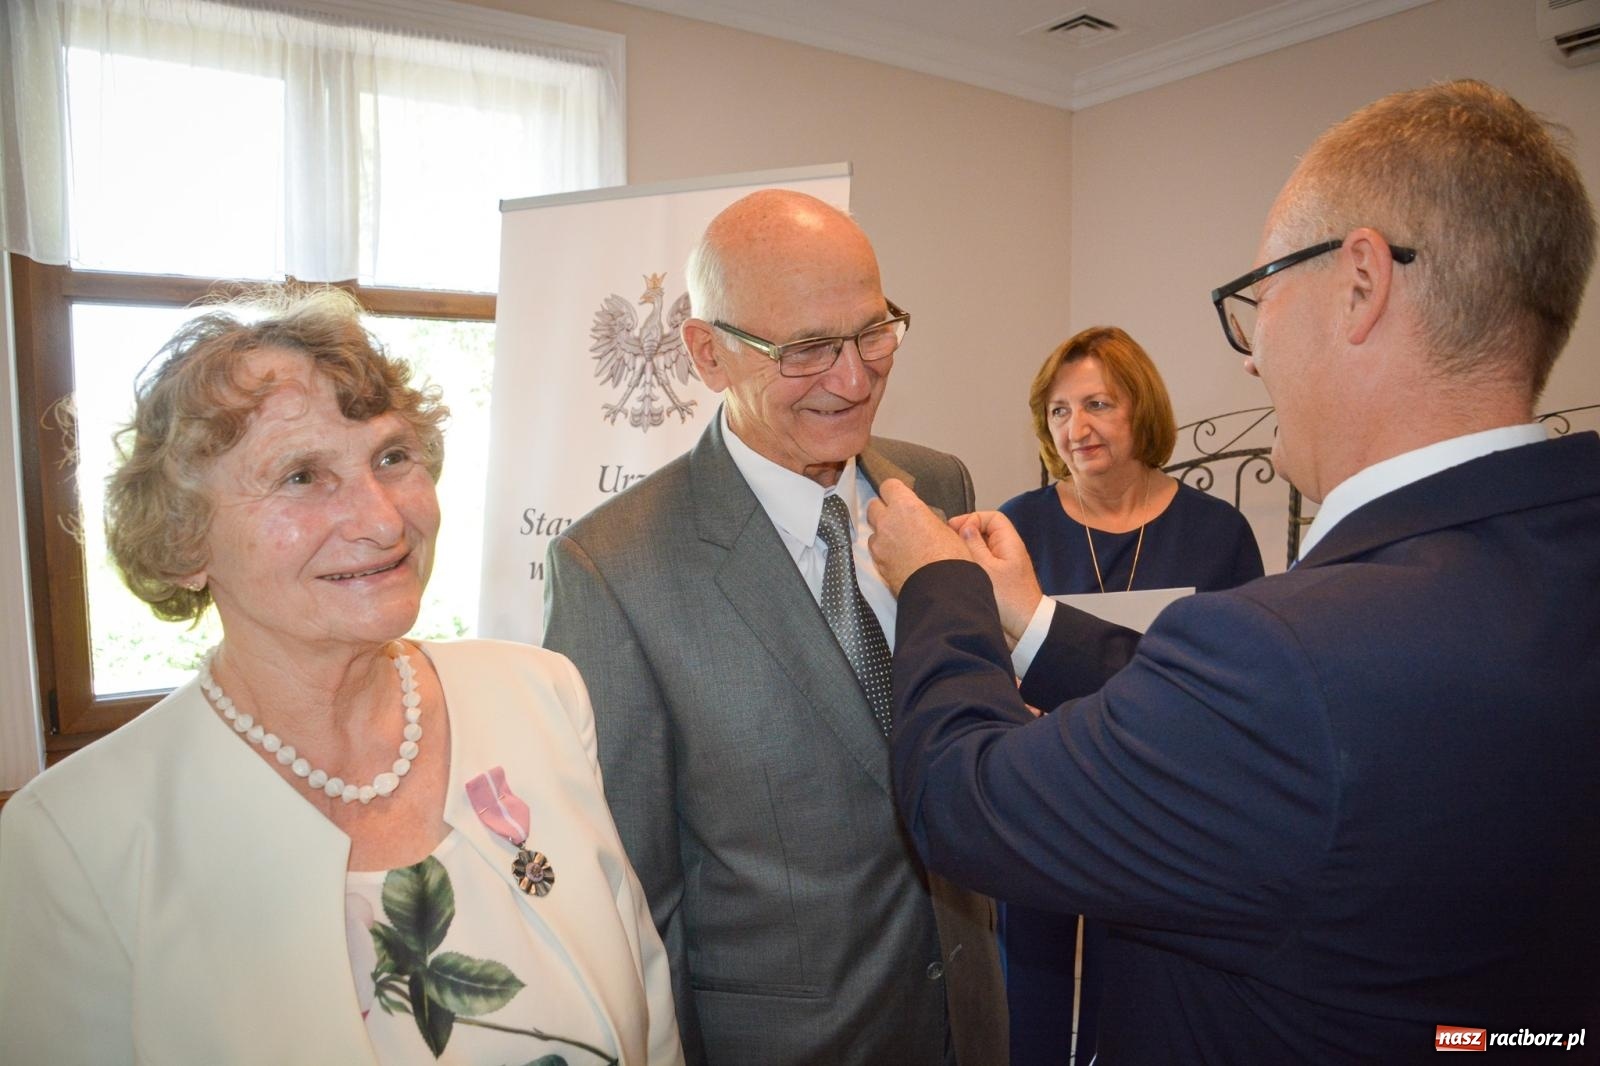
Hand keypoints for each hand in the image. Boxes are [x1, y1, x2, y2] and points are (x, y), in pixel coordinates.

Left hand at [867, 479, 972, 594]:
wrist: (943, 591)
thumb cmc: (952, 559)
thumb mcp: (946, 529)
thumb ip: (926, 518)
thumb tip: (922, 520)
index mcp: (906, 507)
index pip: (889, 486)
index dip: (896, 491)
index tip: (901, 496)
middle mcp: (887, 522)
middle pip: (873, 506)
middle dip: (884, 510)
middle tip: (899, 519)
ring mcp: (879, 544)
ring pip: (873, 531)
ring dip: (883, 534)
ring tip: (901, 544)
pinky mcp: (878, 564)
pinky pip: (876, 552)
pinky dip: (884, 553)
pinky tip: (899, 560)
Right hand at [948, 510, 1042, 643]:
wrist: (1025, 628)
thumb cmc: (1010, 601)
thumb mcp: (986, 569)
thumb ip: (974, 545)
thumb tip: (965, 528)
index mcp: (1009, 544)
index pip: (992, 517)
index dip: (973, 519)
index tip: (956, 529)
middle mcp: (1008, 551)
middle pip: (986, 531)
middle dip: (967, 533)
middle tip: (950, 541)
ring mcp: (1003, 564)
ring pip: (982, 547)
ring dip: (968, 549)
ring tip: (953, 556)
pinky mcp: (998, 578)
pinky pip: (983, 562)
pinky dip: (971, 562)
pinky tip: (960, 570)